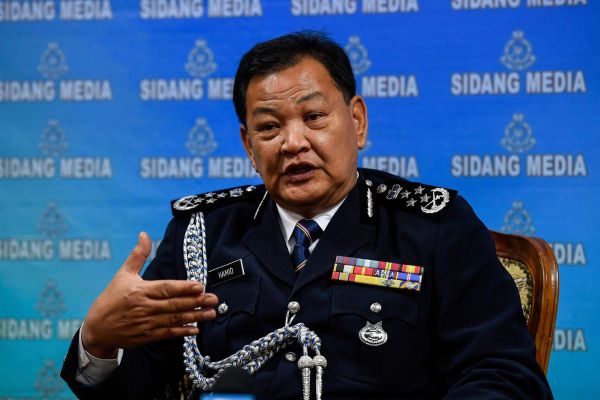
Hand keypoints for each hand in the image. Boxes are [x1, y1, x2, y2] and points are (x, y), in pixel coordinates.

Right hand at [82, 232, 217, 358]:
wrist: (97, 328)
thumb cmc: (111, 298)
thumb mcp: (123, 274)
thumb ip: (138, 256)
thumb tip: (144, 234)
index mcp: (140, 291)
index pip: (166, 288)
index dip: (183, 288)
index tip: (200, 286)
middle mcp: (144, 307)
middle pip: (174, 304)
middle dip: (196, 302)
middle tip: (214, 299)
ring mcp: (146, 323)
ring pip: (174, 319)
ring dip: (195, 316)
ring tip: (211, 313)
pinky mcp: (147, 336)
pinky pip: (168, 334)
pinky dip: (182, 331)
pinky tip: (196, 329)